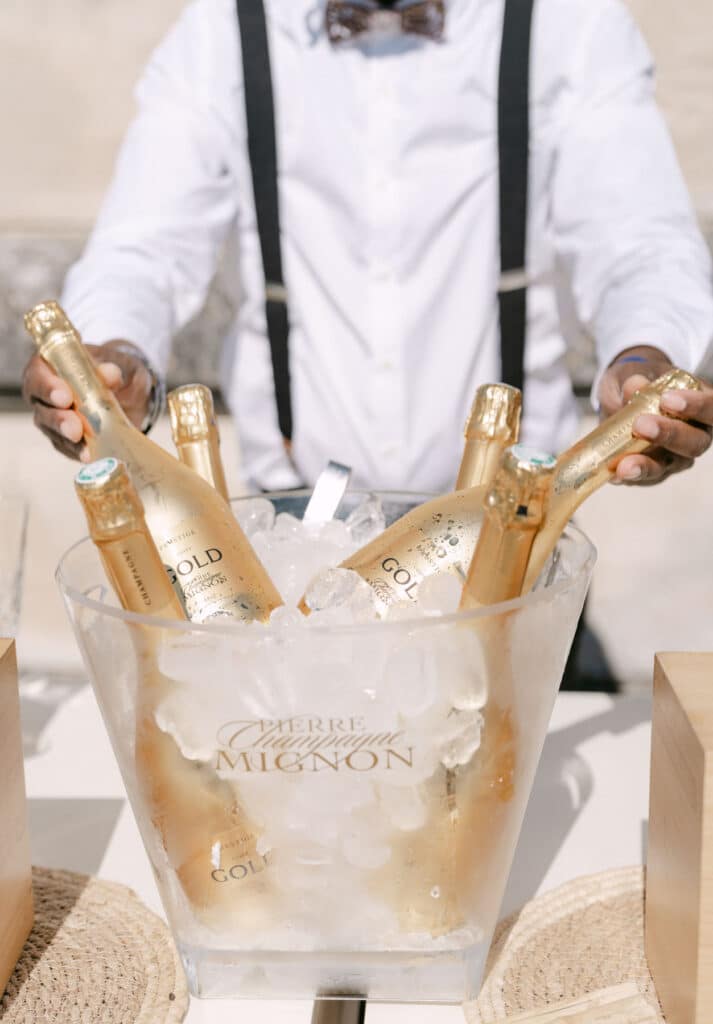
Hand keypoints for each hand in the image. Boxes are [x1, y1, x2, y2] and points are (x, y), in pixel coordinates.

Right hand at [22, 340, 153, 461]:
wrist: (127, 392)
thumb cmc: (112, 371)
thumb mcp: (117, 363)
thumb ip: (112, 368)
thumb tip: (110, 374)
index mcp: (47, 367)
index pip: (38, 376)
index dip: (48, 387)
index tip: (64, 398)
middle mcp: (43, 395)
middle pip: (42, 409)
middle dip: (59, 420)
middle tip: (74, 428)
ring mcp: (52, 419)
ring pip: (52, 431)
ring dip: (69, 441)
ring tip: (85, 448)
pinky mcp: (63, 438)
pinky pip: (66, 448)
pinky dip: (78, 452)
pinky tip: (90, 456)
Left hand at [597, 345, 712, 484]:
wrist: (623, 399)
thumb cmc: (640, 384)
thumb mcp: (634, 374)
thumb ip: (634, 380)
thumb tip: (634, 386)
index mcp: (701, 408)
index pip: (712, 410)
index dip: (697, 407)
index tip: (668, 400)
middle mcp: (695, 437)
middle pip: (694, 443)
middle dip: (669, 435)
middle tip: (641, 424)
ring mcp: (675, 458)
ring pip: (668, 466)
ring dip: (646, 465)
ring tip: (625, 464)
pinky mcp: (654, 472)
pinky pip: (644, 478)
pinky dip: (629, 477)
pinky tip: (614, 474)